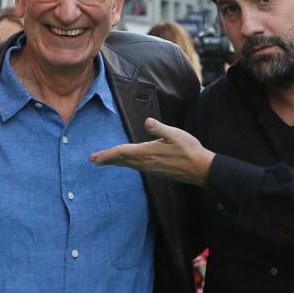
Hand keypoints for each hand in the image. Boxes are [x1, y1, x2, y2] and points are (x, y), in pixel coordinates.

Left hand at [90, 118, 214, 185]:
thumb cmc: (189, 150)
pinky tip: (128, 163)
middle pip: (122, 161)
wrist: (200, 169)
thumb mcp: (175, 134)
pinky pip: (136, 167)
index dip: (107, 154)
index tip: (94, 158)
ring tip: (105, 161)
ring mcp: (151, 169)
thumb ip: (159, 128)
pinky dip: (127, 164)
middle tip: (93, 161)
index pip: (122, 152)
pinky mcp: (156, 171)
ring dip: (116, 162)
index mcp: (148, 152)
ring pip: (129, 165)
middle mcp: (146, 163)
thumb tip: (147, 121)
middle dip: (107, 160)